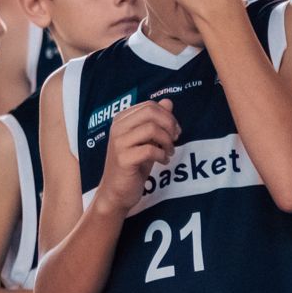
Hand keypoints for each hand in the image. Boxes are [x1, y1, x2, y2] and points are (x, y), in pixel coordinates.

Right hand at [93, 99, 178, 216]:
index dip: (168, 116)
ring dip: (167, 141)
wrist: (117, 191)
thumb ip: (156, 120)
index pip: (149, 106)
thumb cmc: (132, 165)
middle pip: (151, 113)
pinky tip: (162, 161)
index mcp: (121, 120)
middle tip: (174, 140)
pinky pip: (150, 149)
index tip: (174, 131)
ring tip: (168, 152)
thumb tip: (168, 101)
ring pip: (152, 129)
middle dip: (169, 125)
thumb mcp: (147, 140)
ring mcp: (119, 143)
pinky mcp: (123, 159)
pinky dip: (162, 155)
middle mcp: (117, 128)